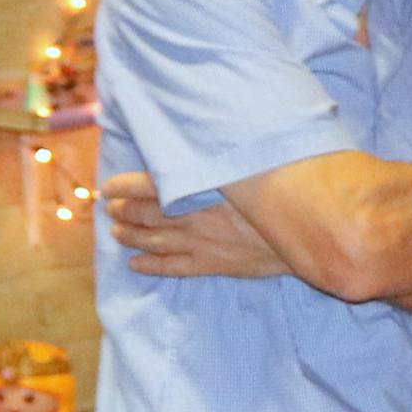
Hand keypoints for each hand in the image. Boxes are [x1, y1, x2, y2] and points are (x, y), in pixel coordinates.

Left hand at [102, 171, 288, 277]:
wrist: (302, 233)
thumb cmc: (277, 194)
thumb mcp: (244, 168)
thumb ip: (216, 160)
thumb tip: (196, 144)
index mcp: (198, 188)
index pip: (148, 184)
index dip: (124, 186)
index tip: (109, 186)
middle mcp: (192, 216)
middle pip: (145, 214)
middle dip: (123, 212)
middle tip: (111, 209)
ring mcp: (200, 243)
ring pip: (153, 240)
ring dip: (130, 236)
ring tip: (117, 233)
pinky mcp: (211, 264)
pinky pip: (172, 267)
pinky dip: (150, 265)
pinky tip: (136, 264)